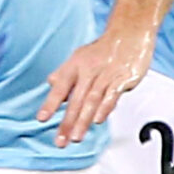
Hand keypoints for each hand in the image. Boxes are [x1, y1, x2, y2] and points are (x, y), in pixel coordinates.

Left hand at [38, 27, 151, 146]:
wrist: (131, 32)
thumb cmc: (103, 48)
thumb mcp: (79, 57)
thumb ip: (64, 73)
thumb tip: (50, 83)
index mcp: (75, 66)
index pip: (59, 87)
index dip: (50, 103)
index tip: (42, 119)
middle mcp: (89, 70)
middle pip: (76, 99)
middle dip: (67, 122)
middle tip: (61, 141)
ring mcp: (106, 74)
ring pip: (92, 100)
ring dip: (83, 120)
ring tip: (76, 137)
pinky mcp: (124, 78)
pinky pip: (112, 94)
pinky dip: (105, 107)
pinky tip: (99, 120)